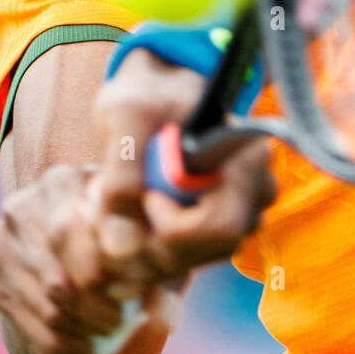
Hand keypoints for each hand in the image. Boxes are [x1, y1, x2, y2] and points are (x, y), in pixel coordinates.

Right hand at [0, 163, 172, 353]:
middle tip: (123, 320)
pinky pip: (29, 322)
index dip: (107, 267)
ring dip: (82, 324)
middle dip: (96, 304)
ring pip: (47, 301)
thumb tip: (165, 314)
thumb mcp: (136, 225)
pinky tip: (87, 343)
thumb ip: (154, 255)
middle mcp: (21, 206)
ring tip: (111, 332)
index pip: (74, 231)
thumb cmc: (114, 226)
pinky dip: (61, 339)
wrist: (61, 236)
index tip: (136, 291)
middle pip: (59, 273)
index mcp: (60, 180)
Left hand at [90, 46, 276, 289]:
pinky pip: (172, 261)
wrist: (155, 89)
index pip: (218, 227)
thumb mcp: (127, 115)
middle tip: (102, 206)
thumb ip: (122, 175)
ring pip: (181, 264)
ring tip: (102, 201)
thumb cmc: (147, 91)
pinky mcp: (208, 231)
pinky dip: (136, 247)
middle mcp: (252, 195)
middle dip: (141, 243)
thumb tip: (121, 247)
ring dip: (131, 245)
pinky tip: (115, 214)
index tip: (144, 195)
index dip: (169, 227)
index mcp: (247, 160)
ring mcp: (235, 216)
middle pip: (199, 254)